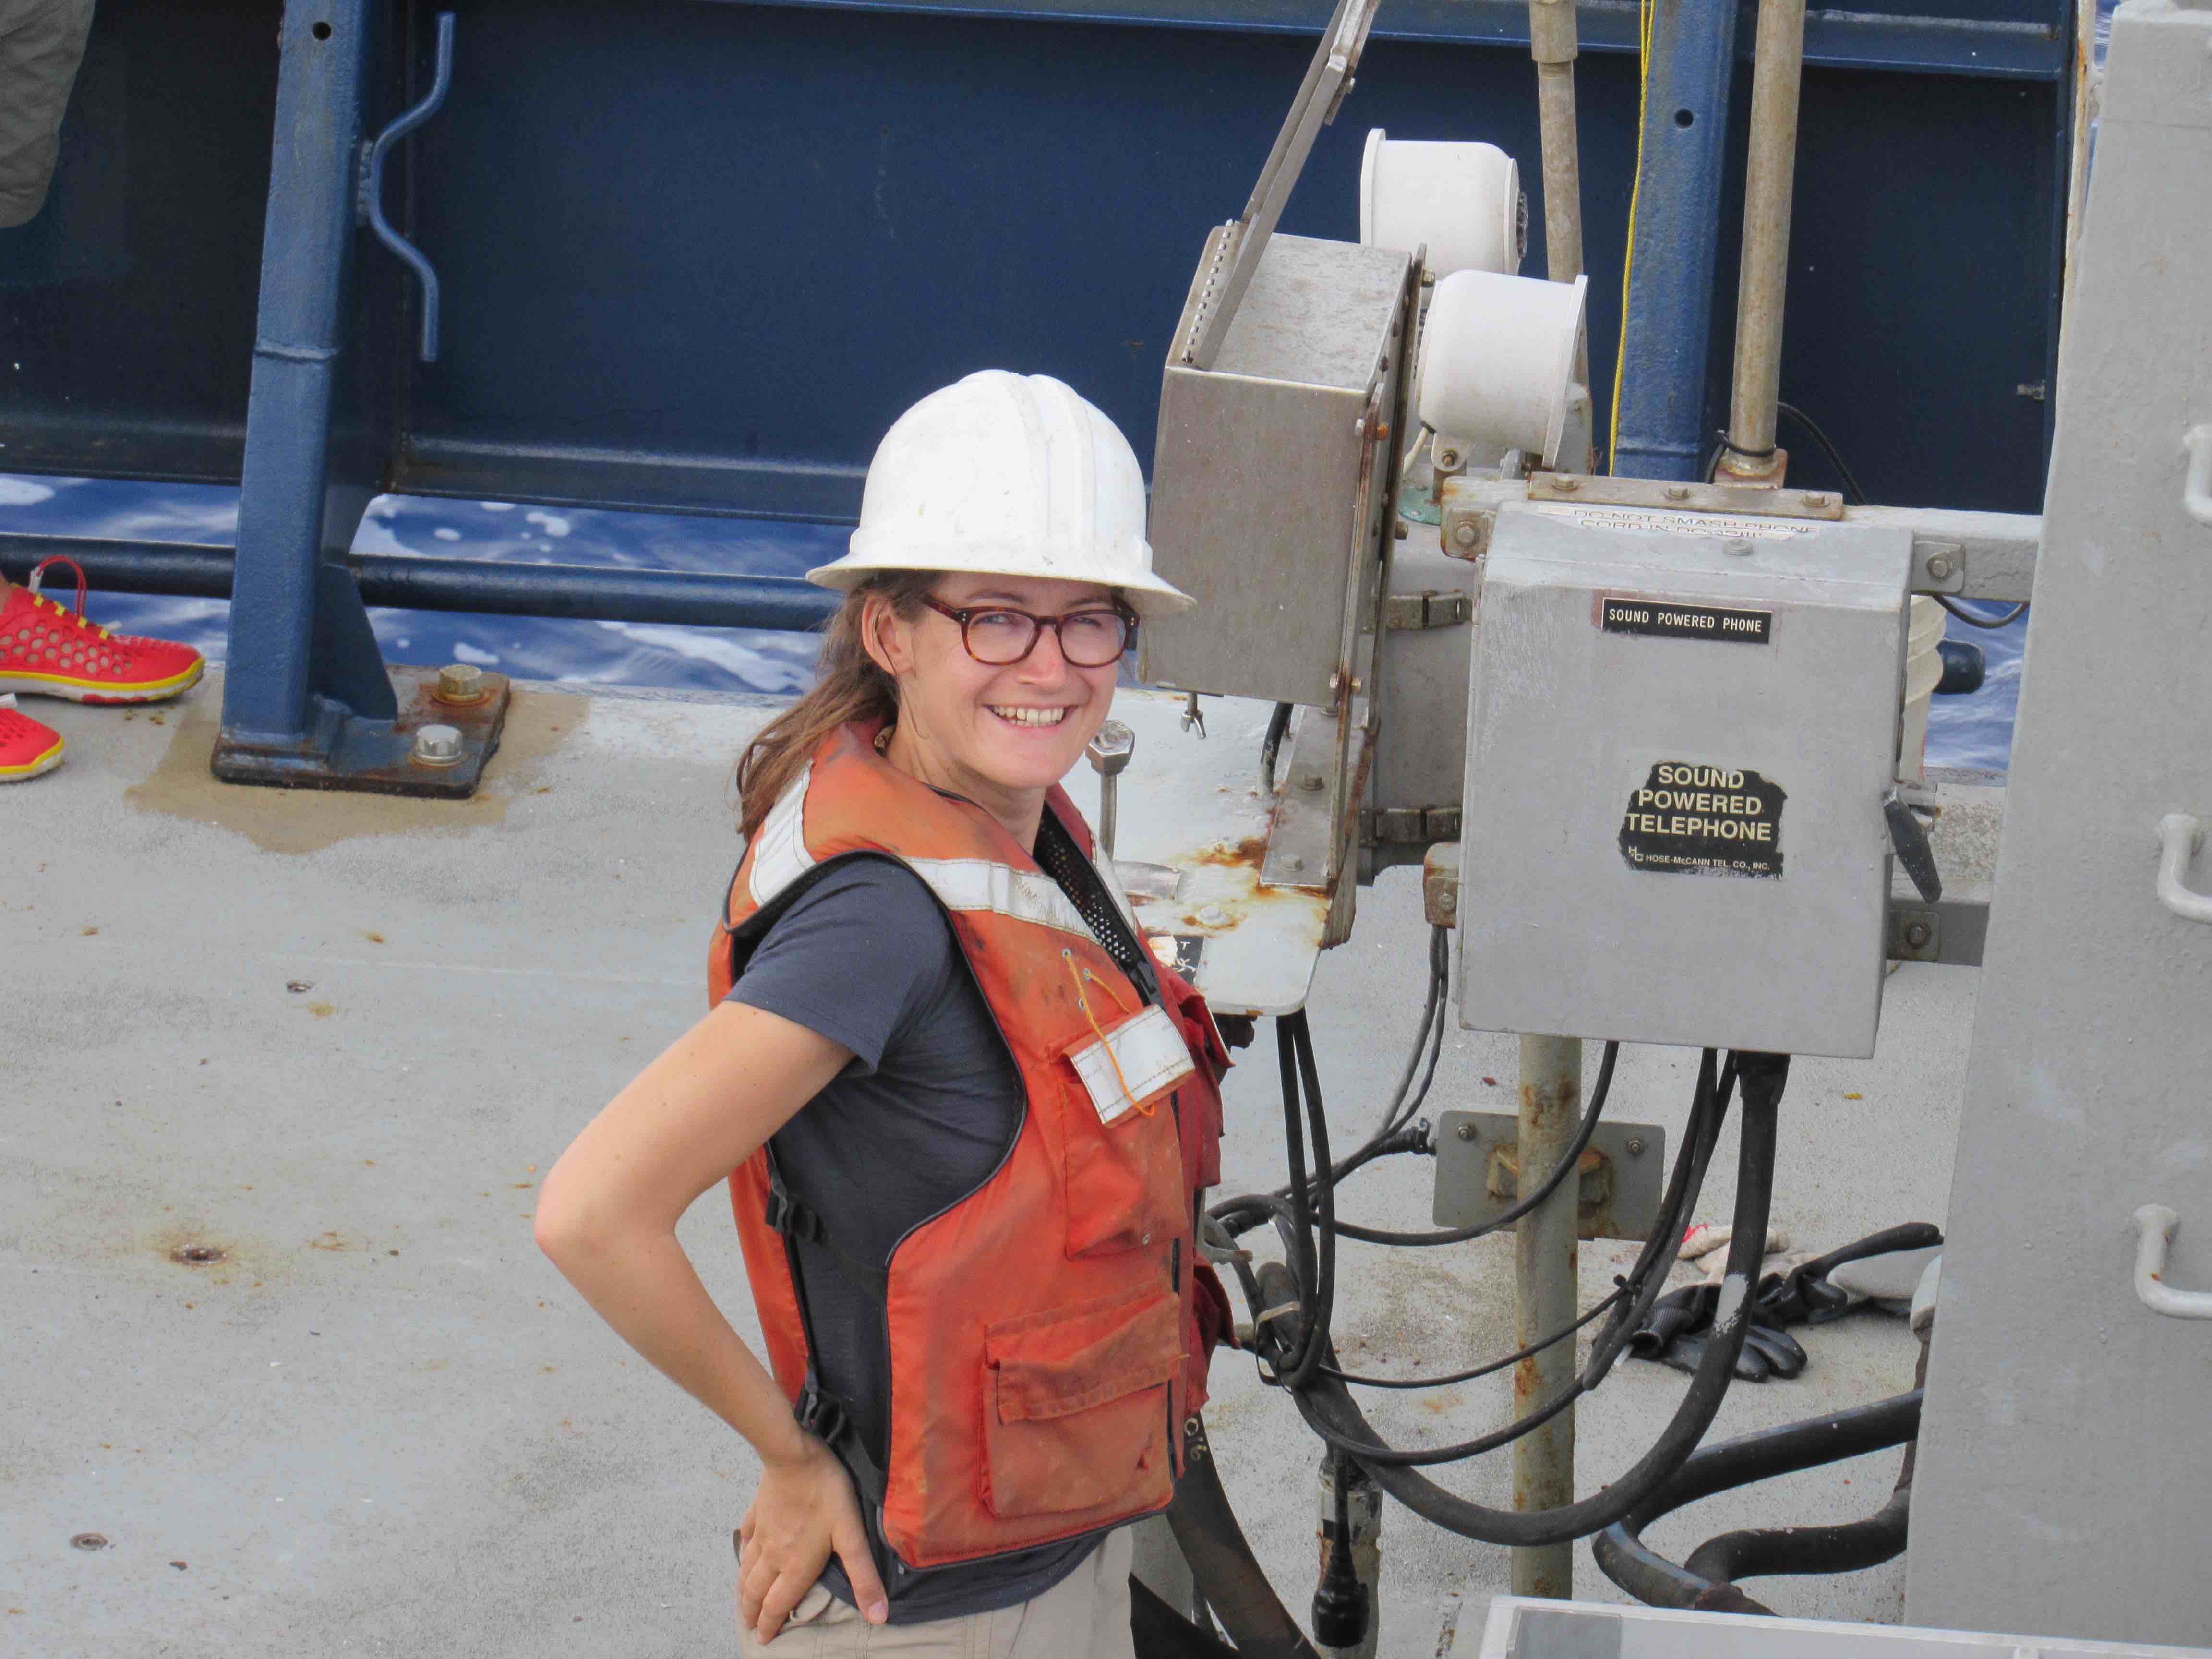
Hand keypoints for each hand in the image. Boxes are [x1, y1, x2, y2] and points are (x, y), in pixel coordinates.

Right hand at [735, 1435, 887, 1643]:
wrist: (795, 1456)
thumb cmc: (827, 1494)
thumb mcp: (852, 1535)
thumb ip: (863, 1576)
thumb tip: (878, 1616)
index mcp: (796, 1566)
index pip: (778, 1605)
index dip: (771, 1625)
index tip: (764, 1640)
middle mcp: (774, 1555)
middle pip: (756, 1592)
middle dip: (752, 1613)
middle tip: (750, 1627)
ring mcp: (763, 1533)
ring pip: (747, 1569)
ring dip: (743, 1590)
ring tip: (742, 1602)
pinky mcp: (757, 1511)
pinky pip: (747, 1538)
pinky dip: (743, 1553)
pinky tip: (744, 1552)